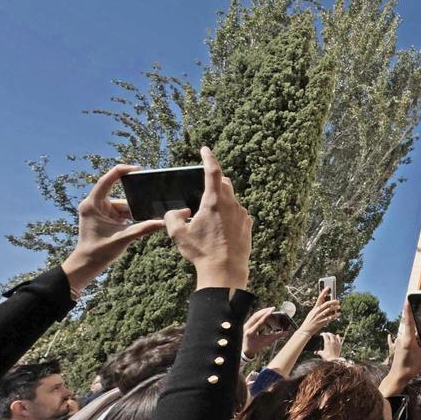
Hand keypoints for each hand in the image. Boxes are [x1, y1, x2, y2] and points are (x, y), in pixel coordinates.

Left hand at [61, 164, 166, 294]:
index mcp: (92, 204)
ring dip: (132, 215)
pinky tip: (135, 226)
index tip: (138, 170)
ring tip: (137, 226)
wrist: (87, 264)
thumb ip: (144, 228)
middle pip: (120, 197)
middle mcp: (94, 204)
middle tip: (146, 210)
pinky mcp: (105, 217)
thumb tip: (164, 222)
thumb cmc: (98, 251)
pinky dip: (130, 218)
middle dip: (134, 205)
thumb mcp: (124, 238)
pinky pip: (121, 212)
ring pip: (123, 206)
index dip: (122, 172)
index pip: (107, 180)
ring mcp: (100, 211)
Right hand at [164, 147, 251, 289]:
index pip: (213, 171)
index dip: (209, 158)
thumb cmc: (201, 252)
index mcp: (214, 201)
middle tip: (204, 189)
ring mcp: (242, 214)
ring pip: (231, 200)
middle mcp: (231, 204)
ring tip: (209, 220)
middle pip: (224, 184)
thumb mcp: (178, 234)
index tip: (206, 149)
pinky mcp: (248, 224)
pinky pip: (238, 213)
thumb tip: (178, 211)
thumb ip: (172, 217)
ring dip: (221, 202)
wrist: (226, 270)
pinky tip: (221, 230)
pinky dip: (229, 215)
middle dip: (215, 181)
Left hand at [242, 306, 285, 358]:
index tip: (272, 310)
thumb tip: (285, 332)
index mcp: (251, 333)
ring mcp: (245, 325)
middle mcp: (246, 328)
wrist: (245, 350)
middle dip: (265, 311)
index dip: (266, 315)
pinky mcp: (246, 324)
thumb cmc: (255, 347)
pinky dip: (260, 315)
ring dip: (262, 312)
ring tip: (270, 310)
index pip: (260, 322)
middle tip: (272, 308)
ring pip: (254, 315)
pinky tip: (265, 315)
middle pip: (256, 316)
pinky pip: (253, 318)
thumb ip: (276, 336)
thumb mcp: (266, 342)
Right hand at [297, 287, 339, 336]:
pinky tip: (338, 314)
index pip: (320, 298)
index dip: (324, 292)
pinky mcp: (322, 322)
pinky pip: (330, 318)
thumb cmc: (309, 321)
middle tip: (337, 300)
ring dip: (335, 308)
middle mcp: (317, 311)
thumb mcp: (312, 313)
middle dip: (333, 301)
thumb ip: (319, 309)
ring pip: (329, 310)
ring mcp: (320, 316)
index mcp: (315, 308)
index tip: (328, 288)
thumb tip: (326, 305)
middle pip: (326, 304)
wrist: (305, 330)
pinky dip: (335, 316)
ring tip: (339, 306)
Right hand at [316, 332, 343, 360]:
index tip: (321, 334)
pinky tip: (337, 335)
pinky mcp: (340, 345)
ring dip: (332, 334)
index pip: (325, 335)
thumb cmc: (327, 357)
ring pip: (335, 336)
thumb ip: (318, 352)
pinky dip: (338, 336)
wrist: (334, 360)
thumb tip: (315, 352)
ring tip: (330, 335)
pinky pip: (339, 339)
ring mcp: (336, 343)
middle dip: (327, 333)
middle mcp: (332, 341)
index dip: (323, 333)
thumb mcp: (322, 354)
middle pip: (330, 334)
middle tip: (325, 334)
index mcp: (327, 343)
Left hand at [381, 302, 420, 394]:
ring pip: (412, 333)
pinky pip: (409, 337)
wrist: (397, 377)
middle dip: (419, 324)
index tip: (407, 300)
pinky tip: (418, 347)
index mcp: (408, 340)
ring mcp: (400, 340)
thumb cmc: (409, 369)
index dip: (408, 310)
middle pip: (412, 326)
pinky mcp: (400, 343)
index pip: (408, 322)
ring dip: (417, 336)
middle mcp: (403, 338)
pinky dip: (415, 340)